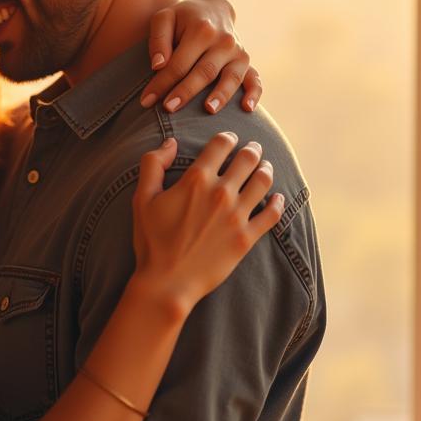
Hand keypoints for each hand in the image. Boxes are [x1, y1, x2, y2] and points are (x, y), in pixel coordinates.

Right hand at [132, 133, 283, 312]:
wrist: (167, 282)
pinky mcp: (247, 237)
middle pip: (248, 158)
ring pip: (263, 181)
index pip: (221, 145)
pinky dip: (279, 202)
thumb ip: (152, 164)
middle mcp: (221, 193)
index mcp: (196, 180)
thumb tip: (171, 143)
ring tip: (265, 167)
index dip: (227, 137)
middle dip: (252, 149)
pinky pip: (273, 214)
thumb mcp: (142, 199)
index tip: (229, 139)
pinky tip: (278, 197)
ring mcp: (237, 215)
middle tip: (254, 149)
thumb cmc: (151, 241)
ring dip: (266, 169)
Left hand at [141, 0, 262, 114]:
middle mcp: (224, 41)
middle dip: (185, 92)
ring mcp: (238, 52)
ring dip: (221, 95)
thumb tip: (157, 65)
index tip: (146, 101)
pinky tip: (247, 109)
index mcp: (201, 30)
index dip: (161, 84)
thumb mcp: (164, 19)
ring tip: (208, 111)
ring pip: (231, 78)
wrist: (211, 9)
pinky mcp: (246, 62)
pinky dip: (254, 94)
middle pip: (204, 72)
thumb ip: (158, 40)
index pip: (178, 64)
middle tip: (168, 110)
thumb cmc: (181, 18)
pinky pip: (255, 79)